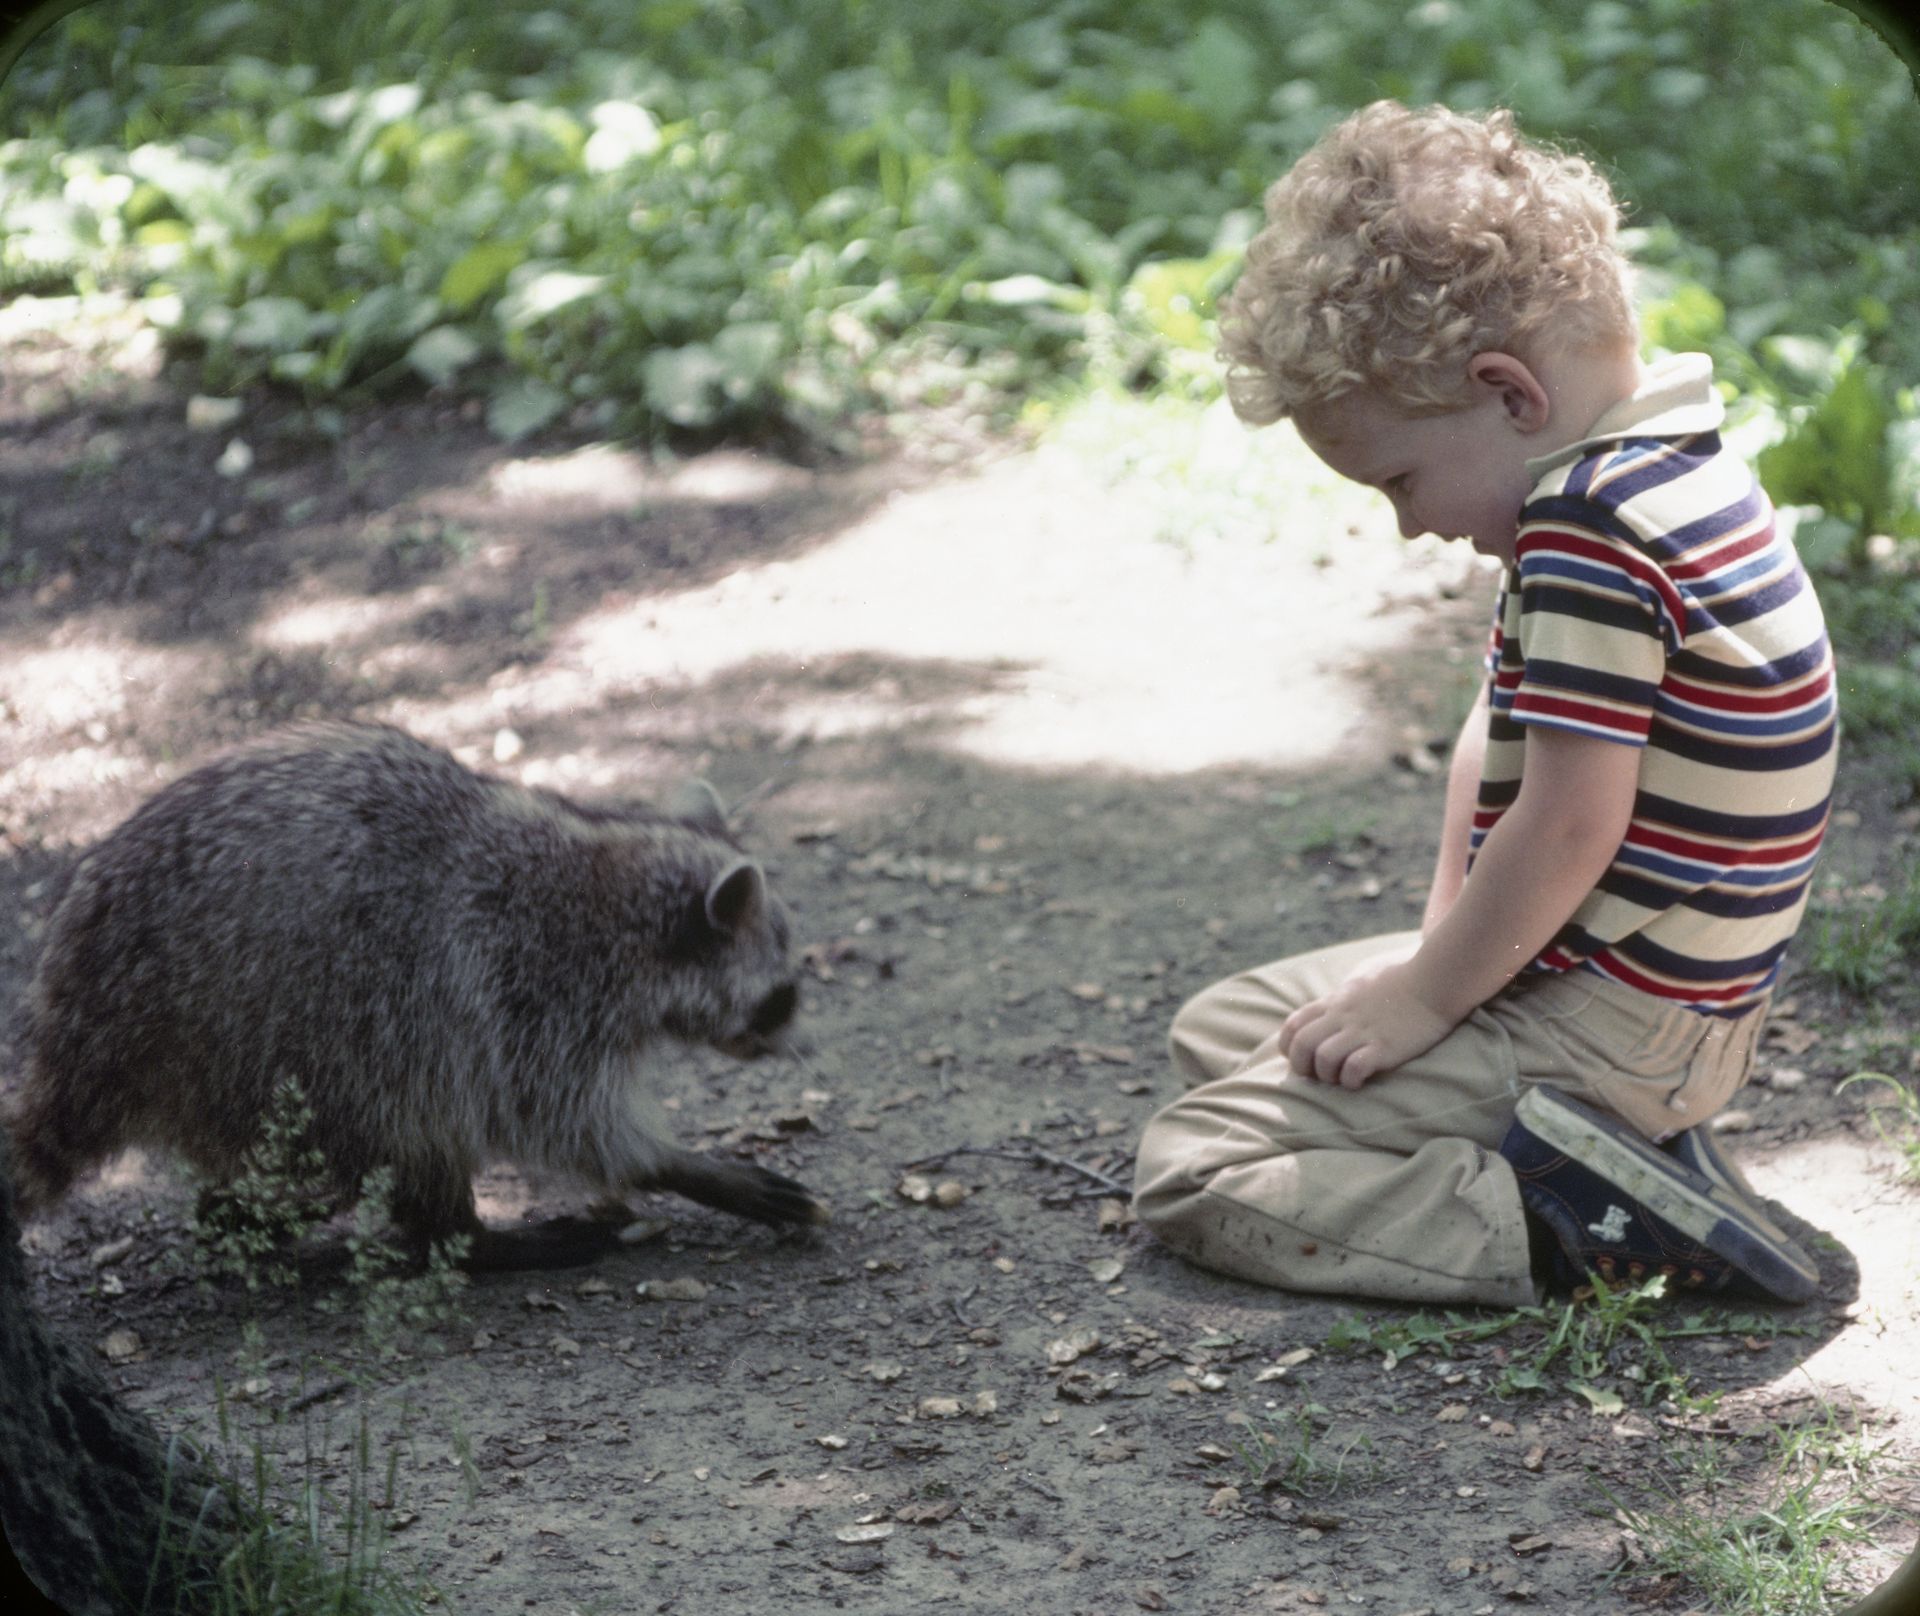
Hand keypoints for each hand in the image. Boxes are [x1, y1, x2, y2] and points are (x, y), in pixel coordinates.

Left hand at [1278, 960, 1456, 1089]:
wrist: (1435, 978)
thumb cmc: (1402, 976)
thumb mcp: (1362, 979)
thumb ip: (1344, 994)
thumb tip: (1333, 1005)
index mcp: (1335, 1001)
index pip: (1293, 1025)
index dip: (1288, 1047)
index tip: (1301, 1058)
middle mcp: (1343, 1016)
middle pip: (1301, 1045)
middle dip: (1301, 1067)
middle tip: (1317, 1075)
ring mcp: (1363, 1031)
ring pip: (1323, 1058)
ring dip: (1327, 1075)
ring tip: (1341, 1078)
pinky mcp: (1385, 1046)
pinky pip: (1354, 1068)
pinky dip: (1351, 1080)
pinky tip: (1360, 1081)